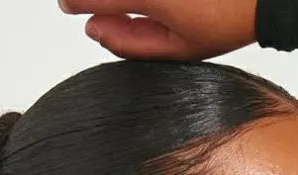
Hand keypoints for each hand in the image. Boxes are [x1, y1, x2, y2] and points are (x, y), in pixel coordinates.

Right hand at [58, 1, 257, 61]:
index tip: (69, 5)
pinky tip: (159, 8)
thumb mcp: (178, 47)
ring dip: (122, 1)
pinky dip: (144, 1)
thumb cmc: (228, 20)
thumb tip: (92, 29)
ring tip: (151, 11)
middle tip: (93, 5)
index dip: (73, 0)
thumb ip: (129, 41)